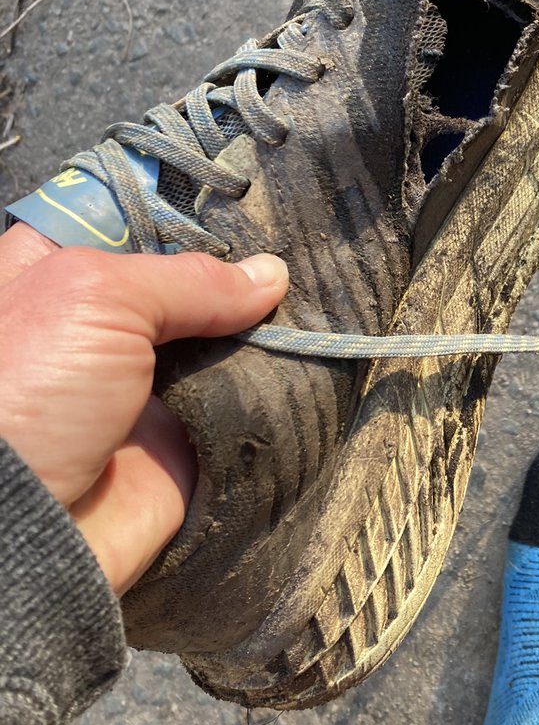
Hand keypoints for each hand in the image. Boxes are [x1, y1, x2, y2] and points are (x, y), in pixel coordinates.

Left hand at [0, 224, 287, 593]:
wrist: (27, 530)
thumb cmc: (21, 393)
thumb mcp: (95, 298)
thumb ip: (188, 277)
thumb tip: (270, 276)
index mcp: (58, 271)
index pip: (131, 215)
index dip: (186, 203)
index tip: (248, 194)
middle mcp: (103, 322)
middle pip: (185, 276)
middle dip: (239, 265)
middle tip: (300, 243)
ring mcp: (147, 381)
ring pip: (222, 336)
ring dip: (265, 324)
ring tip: (321, 294)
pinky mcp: (184, 435)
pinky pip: (244, 398)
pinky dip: (277, 381)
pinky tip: (316, 348)